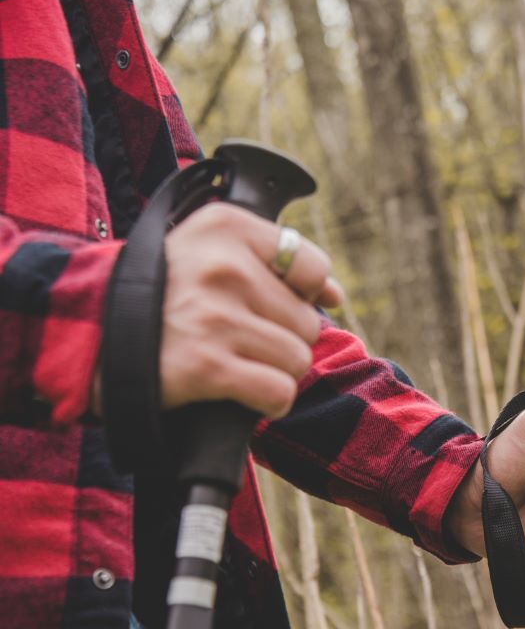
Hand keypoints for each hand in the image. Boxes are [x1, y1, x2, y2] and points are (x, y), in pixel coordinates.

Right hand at [95, 203, 342, 418]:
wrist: (85, 333)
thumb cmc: (159, 293)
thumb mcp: (207, 252)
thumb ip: (277, 264)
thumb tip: (335, 296)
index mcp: (226, 226)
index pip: (312, 267)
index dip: (303, 294)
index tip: (272, 304)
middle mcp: (223, 266)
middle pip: (307, 321)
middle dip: (282, 339)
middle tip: (237, 339)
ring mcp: (215, 316)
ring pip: (297, 359)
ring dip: (274, 371)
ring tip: (235, 363)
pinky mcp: (207, 365)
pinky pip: (279, 392)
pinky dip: (269, 402)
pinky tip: (242, 393)